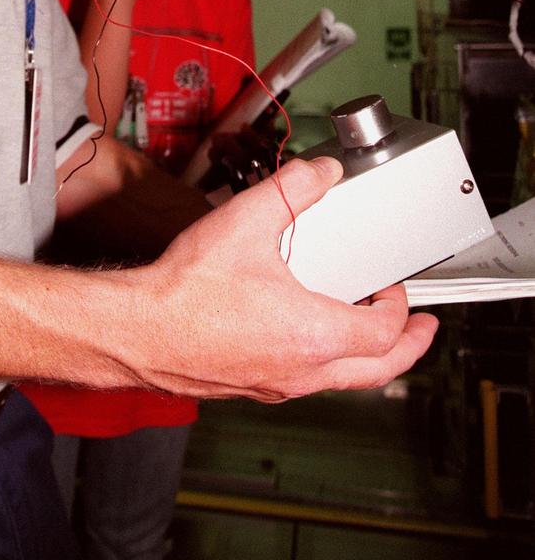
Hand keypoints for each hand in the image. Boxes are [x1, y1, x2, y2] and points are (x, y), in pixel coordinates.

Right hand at [127, 156, 438, 402]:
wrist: (137, 331)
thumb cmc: (186, 291)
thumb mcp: (246, 221)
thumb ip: (291, 189)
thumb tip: (322, 172)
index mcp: (314, 333)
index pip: (384, 332)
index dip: (398, 307)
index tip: (393, 286)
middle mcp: (301, 370)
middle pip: (377, 372)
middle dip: (406, 349)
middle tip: (421, 333)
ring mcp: (275, 384)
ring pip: (340, 382)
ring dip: (364, 359)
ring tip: (366, 336)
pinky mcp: (249, 387)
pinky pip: (304, 382)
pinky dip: (323, 364)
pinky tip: (301, 337)